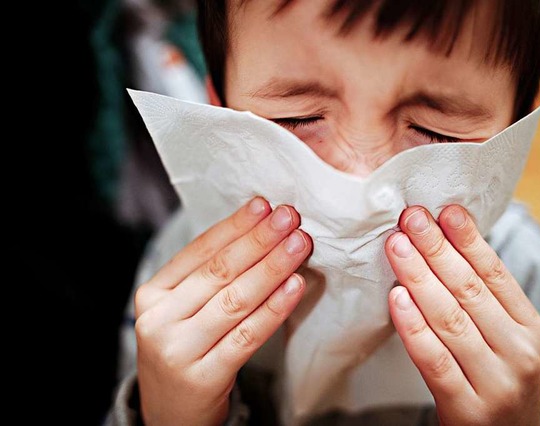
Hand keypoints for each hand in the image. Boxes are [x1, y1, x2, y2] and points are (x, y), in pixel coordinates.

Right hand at [134, 198, 311, 425]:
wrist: (170, 414)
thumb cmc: (185, 350)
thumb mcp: (181, 311)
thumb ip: (208, 277)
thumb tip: (258, 231)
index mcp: (152, 294)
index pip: (198, 251)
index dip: (234, 226)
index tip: (264, 205)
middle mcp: (159, 320)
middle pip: (219, 271)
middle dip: (259, 240)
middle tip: (289, 217)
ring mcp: (178, 350)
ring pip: (235, 299)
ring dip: (272, 267)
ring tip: (299, 244)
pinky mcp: (203, 376)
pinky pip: (247, 335)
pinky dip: (274, 308)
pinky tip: (295, 286)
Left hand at [385, 205, 539, 425]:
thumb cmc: (497, 378)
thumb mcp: (506, 339)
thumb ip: (484, 300)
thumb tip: (446, 241)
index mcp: (531, 328)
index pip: (496, 274)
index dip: (468, 239)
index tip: (445, 210)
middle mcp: (520, 353)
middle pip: (470, 290)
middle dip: (436, 249)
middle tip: (410, 218)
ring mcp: (496, 383)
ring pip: (450, 320)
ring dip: (420, 277)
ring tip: (398, 246)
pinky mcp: (468, 409)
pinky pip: (435, 360)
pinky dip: (414, 327)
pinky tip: (397, 297)